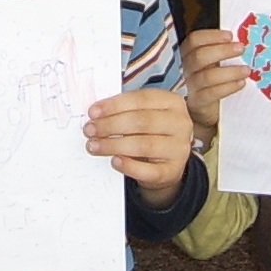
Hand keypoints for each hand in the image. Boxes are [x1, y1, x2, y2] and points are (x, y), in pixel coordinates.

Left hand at [85, 86, 192, 203]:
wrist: (167, 162)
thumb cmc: (150, 132)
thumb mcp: (144, 115)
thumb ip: (125, 111)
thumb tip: (96, 113)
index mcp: (172, 102)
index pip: (141, 99)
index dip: (114, 105)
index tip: (93, 112)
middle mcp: (180, 123)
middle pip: (142, 121)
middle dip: (110, 125)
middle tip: (89, 130)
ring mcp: (180, 148)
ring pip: (144, 145)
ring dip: (114, 145)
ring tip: (94, 146)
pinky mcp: (173, 171)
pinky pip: (150, 170)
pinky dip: (130, 166)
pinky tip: (115, 161)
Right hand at [180, 30, 248, 132]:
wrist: (206, 110)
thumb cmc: (212, 81)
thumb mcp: (214, 63)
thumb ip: (221, 51)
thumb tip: (241, 37)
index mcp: (188, 54)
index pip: (194, 40)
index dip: (212, 36)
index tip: (230, 36)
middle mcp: (186, 69)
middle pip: (199, 56)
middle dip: (222, 51)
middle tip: (241, 49)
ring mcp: (190, 87)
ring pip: (207, 76)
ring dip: (230, 71)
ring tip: (246, 70)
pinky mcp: (197, 103)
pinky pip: (212, 94)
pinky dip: (229, 87)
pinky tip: (241, 83)